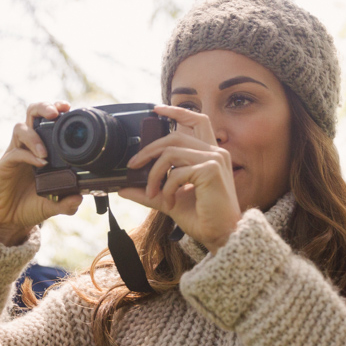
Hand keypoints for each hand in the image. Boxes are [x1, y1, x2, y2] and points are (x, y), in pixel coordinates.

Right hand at [0, 102, 83, 245]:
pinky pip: (14, 153)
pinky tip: (39, 163)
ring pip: (19, 129)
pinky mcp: (2, 166)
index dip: (56, 110)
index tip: (69, 108)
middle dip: (44, 108)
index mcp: (40, 149)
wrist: (7, 222)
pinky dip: (28, 155)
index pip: (46, 121)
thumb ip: (66, 202)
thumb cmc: (30, 207)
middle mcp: (26, 147)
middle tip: (57, 113)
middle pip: (31, 114)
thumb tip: (79, 198)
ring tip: (46, 153)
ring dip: (34, 136)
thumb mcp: (53, 205)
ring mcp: (13, 155)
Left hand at [118, 104, 240, 249]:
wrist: (221, 236)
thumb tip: (124, 188)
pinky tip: (170, 202)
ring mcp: (214, 159)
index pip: (197, 121)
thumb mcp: (170, 200)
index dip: (177, 111)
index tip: (156, 109)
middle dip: (149, 149)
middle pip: (174, 136)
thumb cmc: (203, 218)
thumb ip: (150, 191)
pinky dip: (167, 188)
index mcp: (210, 154)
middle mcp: (215, 152)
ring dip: (154, 174)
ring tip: (152, 194)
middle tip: (133, 166)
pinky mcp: (210, 171)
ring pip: (171, 153)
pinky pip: (176, 172)